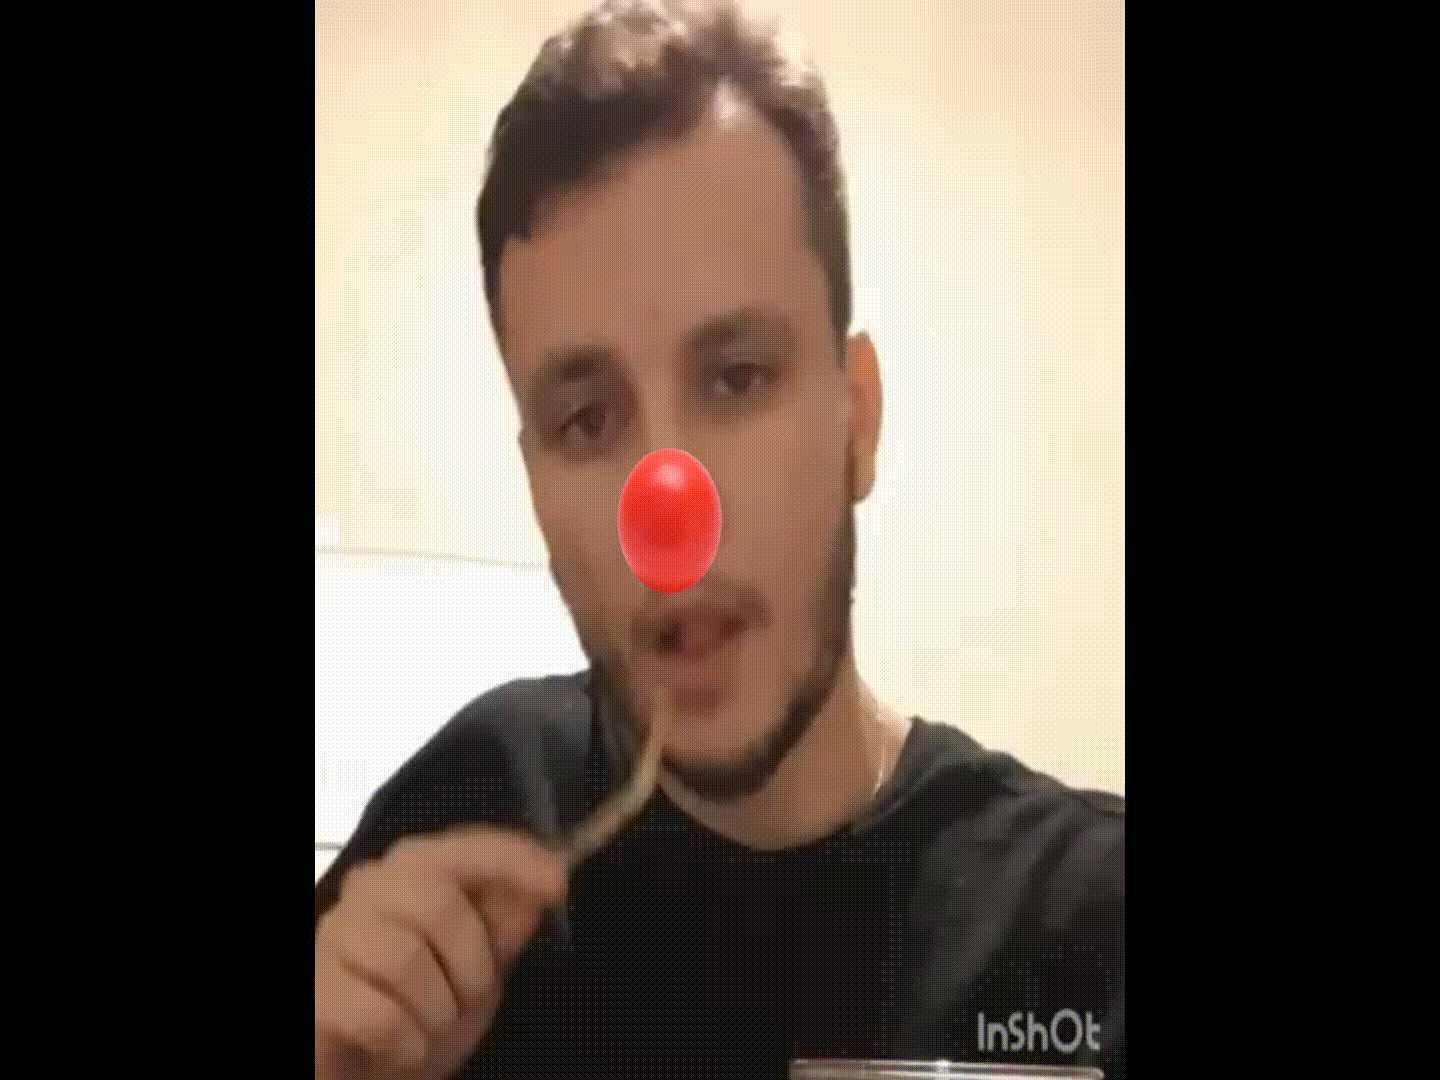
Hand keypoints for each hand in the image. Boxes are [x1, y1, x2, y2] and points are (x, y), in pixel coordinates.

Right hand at [315, 824, 567, 1079]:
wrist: (360, 1064)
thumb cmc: (421, 1006)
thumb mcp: (477, 968)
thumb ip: (506, 923)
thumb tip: (548, 879)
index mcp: (413, 869)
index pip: (466, 846)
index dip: (512, 859)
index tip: (558, 883)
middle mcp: (368, 887)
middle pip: (435, 901)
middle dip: (470, 962)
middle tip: (470, 998)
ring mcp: (334, 935)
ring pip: (403, 959)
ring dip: (437, 1010)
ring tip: (433, 1026)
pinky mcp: (315, 991)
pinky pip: (377, 1014)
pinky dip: (407, 1042)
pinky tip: (405, 1047)